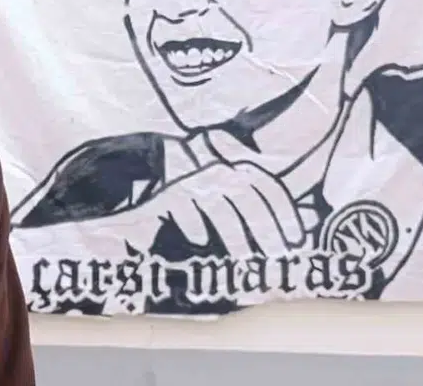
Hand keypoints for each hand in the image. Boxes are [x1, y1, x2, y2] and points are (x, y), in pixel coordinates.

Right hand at [140, 145, 306, 257]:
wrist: (125, 177)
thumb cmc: (179, 197)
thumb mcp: (213, 197)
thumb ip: (240, 205)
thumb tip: (279, 236)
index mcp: (229, 164)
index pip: (264, 182)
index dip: (284, 210)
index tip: (296, 240)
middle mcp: (211, 166)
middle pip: (246, 191)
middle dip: (265, 224)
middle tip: (276, 256)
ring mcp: (185, 174)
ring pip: (217, 198)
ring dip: (233, 231)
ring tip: (242, 258)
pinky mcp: (161, 187)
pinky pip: (180, 201)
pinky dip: (192, 222)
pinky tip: (199, 241)